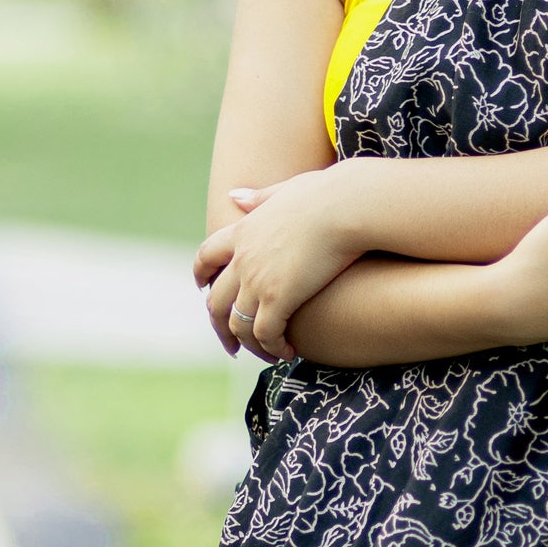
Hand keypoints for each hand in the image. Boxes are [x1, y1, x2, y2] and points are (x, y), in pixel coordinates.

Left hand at [194, 170, 360, 359]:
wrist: (347, 206)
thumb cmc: (328, 195)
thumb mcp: (285, 191)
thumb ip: (260, 198)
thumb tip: (234, 196)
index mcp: (243, 231)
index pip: (206, 256)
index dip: (201, 275)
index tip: (202, 289)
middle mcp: (242, 259)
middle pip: (216, 302)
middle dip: (221, 327)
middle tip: (232, 345)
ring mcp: (256, 280)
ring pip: (238, 325)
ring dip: (250, 345)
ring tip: (267, 355)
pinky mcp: (277, 298)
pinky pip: (265, 334)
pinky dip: (273, 347)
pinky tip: (289, 351)